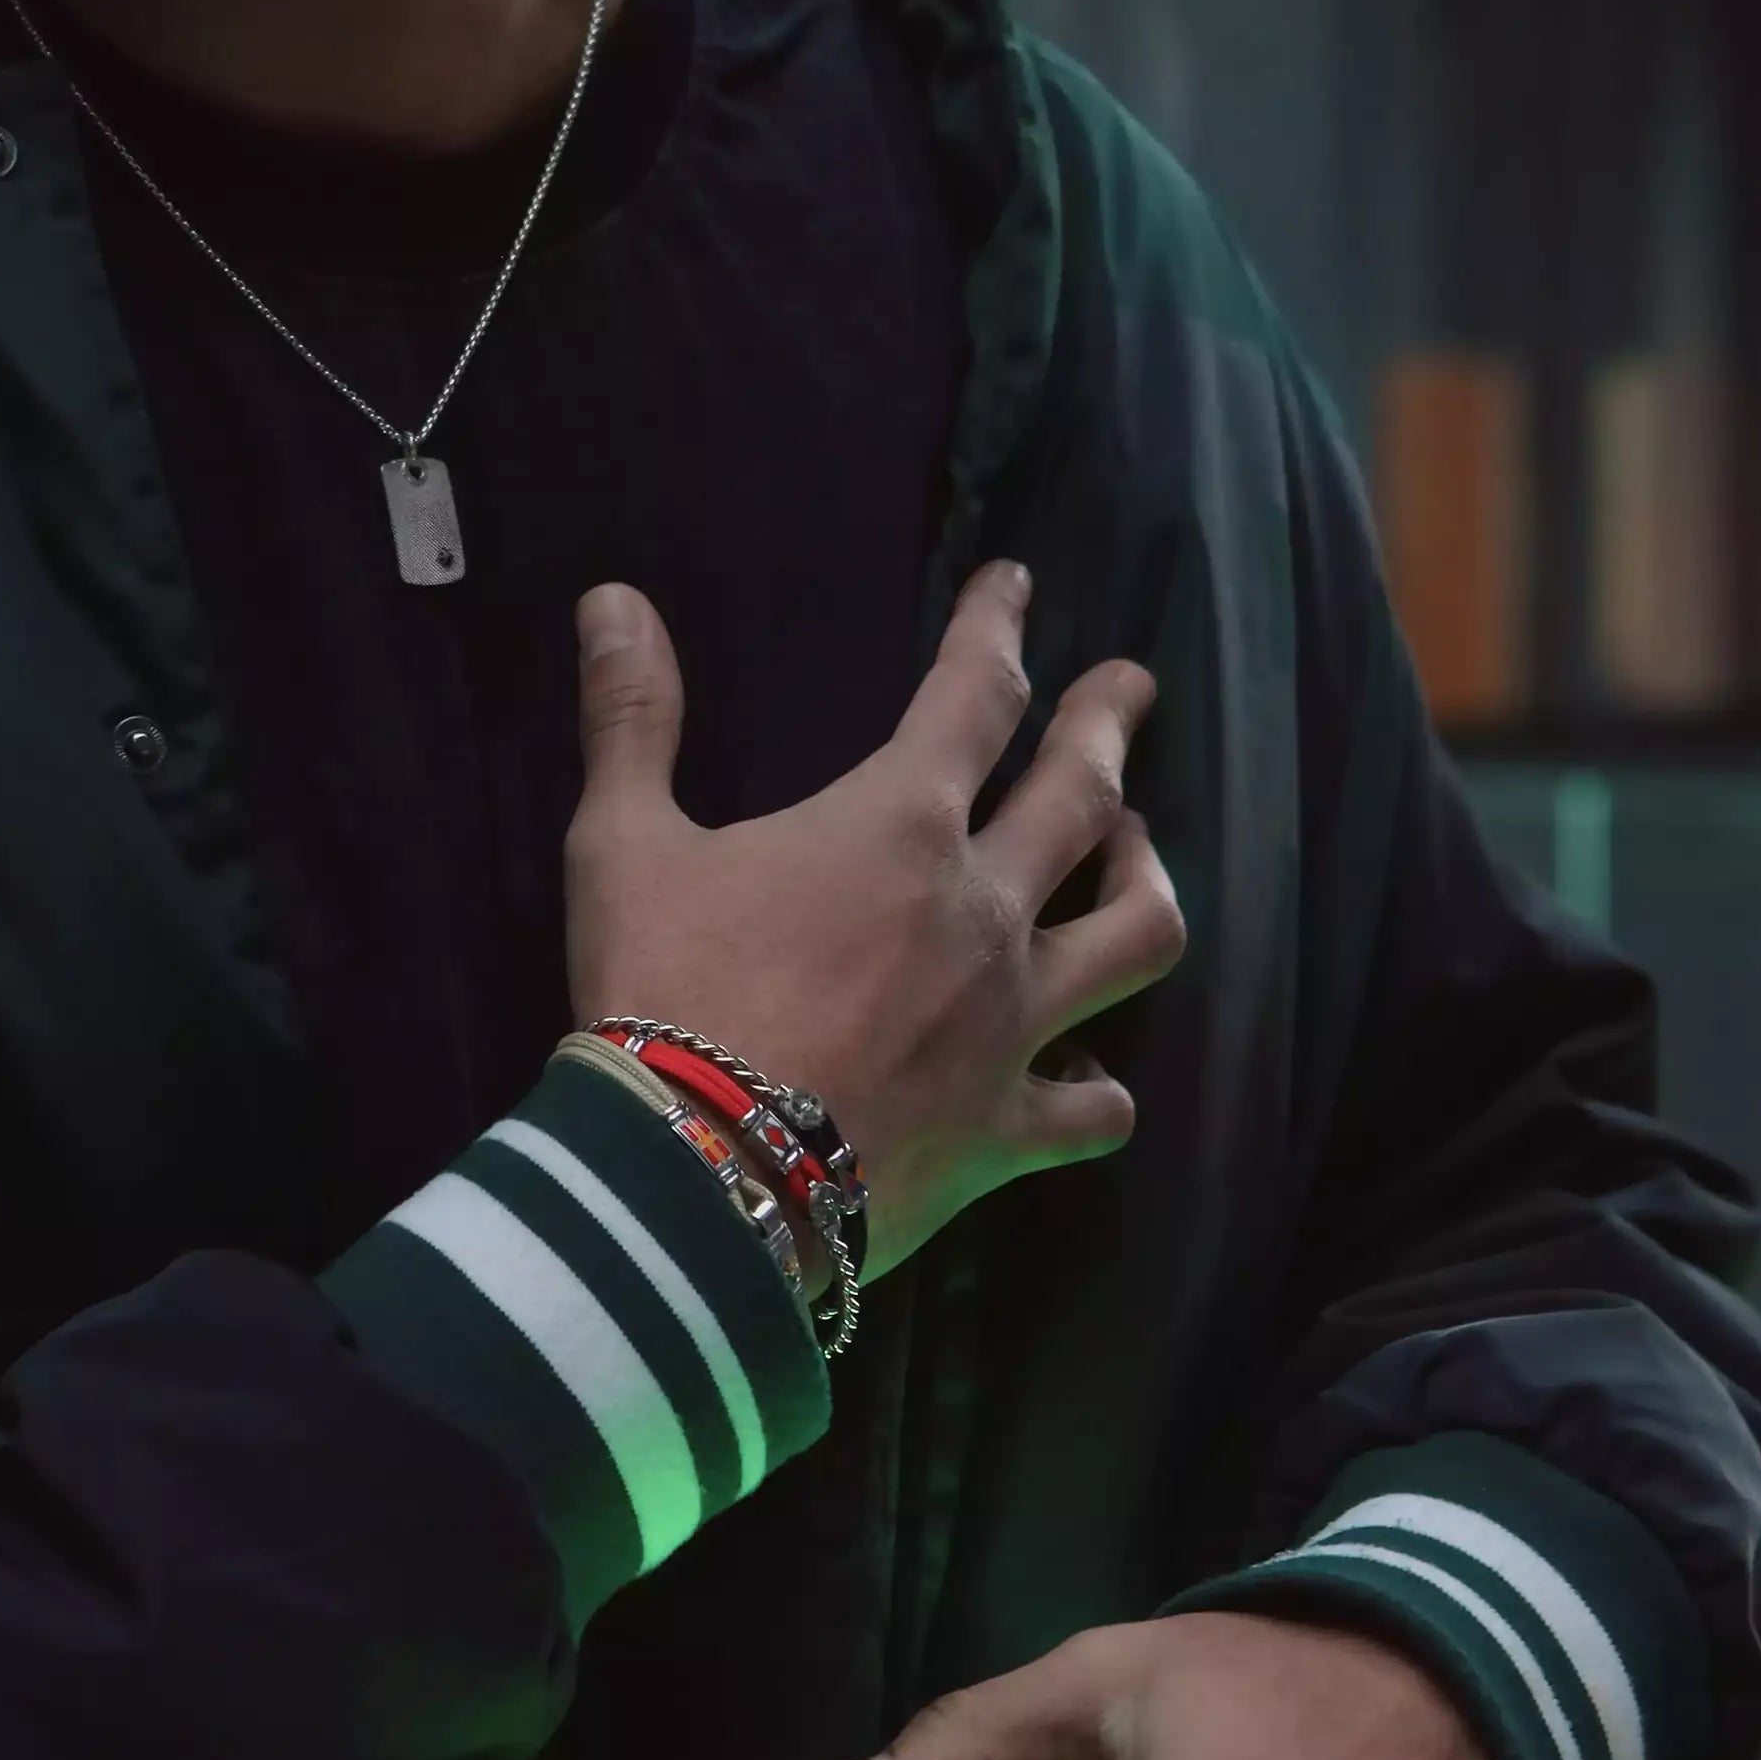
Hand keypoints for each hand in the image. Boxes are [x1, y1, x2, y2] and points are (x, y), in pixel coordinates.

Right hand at [564, 561, 1183, 1275]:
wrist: (695, 1174)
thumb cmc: (662, 993)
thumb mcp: (620, 845)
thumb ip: (631, 718)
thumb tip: (612, 599)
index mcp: (899, 827)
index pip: (974, 694)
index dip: (996, 626)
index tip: (1014, 585)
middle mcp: (983, 911)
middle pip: (1083, 795)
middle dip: (1109, 724)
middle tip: (1133, 686)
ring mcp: (1012, 1024)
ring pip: (1136, 936)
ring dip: (1147, 882)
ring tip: (1140, 856)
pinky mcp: (1007, 1128)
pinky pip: (1095, 1108)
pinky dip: (1102, 1090)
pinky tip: (1097, 1081)